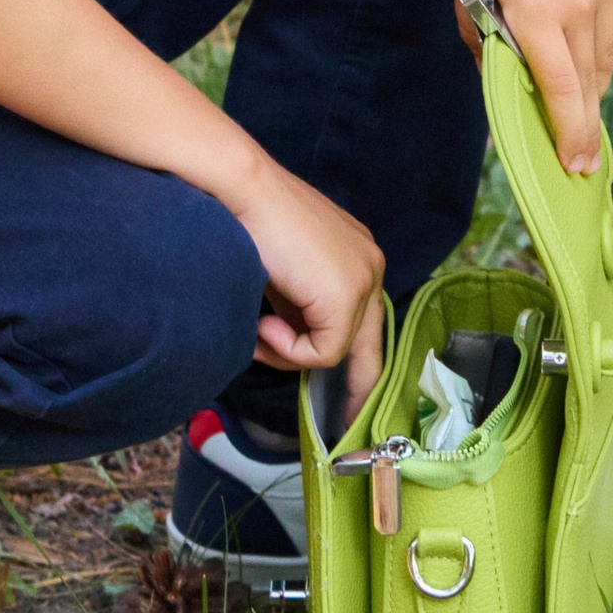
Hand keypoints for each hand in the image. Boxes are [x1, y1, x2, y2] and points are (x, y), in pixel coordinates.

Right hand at [235, 153, 387, 407]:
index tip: (349, 398)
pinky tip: (265, 324)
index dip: (356, 362)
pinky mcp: (345, 297)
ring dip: (291, 352)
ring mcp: (363, 279)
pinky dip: (287, 349)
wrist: (241, 189)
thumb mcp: (284, 273)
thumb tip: (297, 346)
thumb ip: (301, 305)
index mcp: (359, 255)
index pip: (366, 320)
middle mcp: (371, 265)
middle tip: (347, 422)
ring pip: (338, 350)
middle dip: (358, 388)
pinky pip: (321, 353)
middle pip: (370, 345)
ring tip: (261, 330)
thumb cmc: (250, 223)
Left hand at [451, 0, 612, 175]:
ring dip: (589, 78)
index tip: (577, 169)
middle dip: (583, 121)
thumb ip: (481, 34)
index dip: (570, 138)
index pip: (564, 94)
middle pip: (589, 82)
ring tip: (575, 98)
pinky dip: (594, 26)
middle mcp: (581, 1)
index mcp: (535, 10)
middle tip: (578, 156)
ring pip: (605, 51)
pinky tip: (572, 9)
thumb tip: (503, 78)